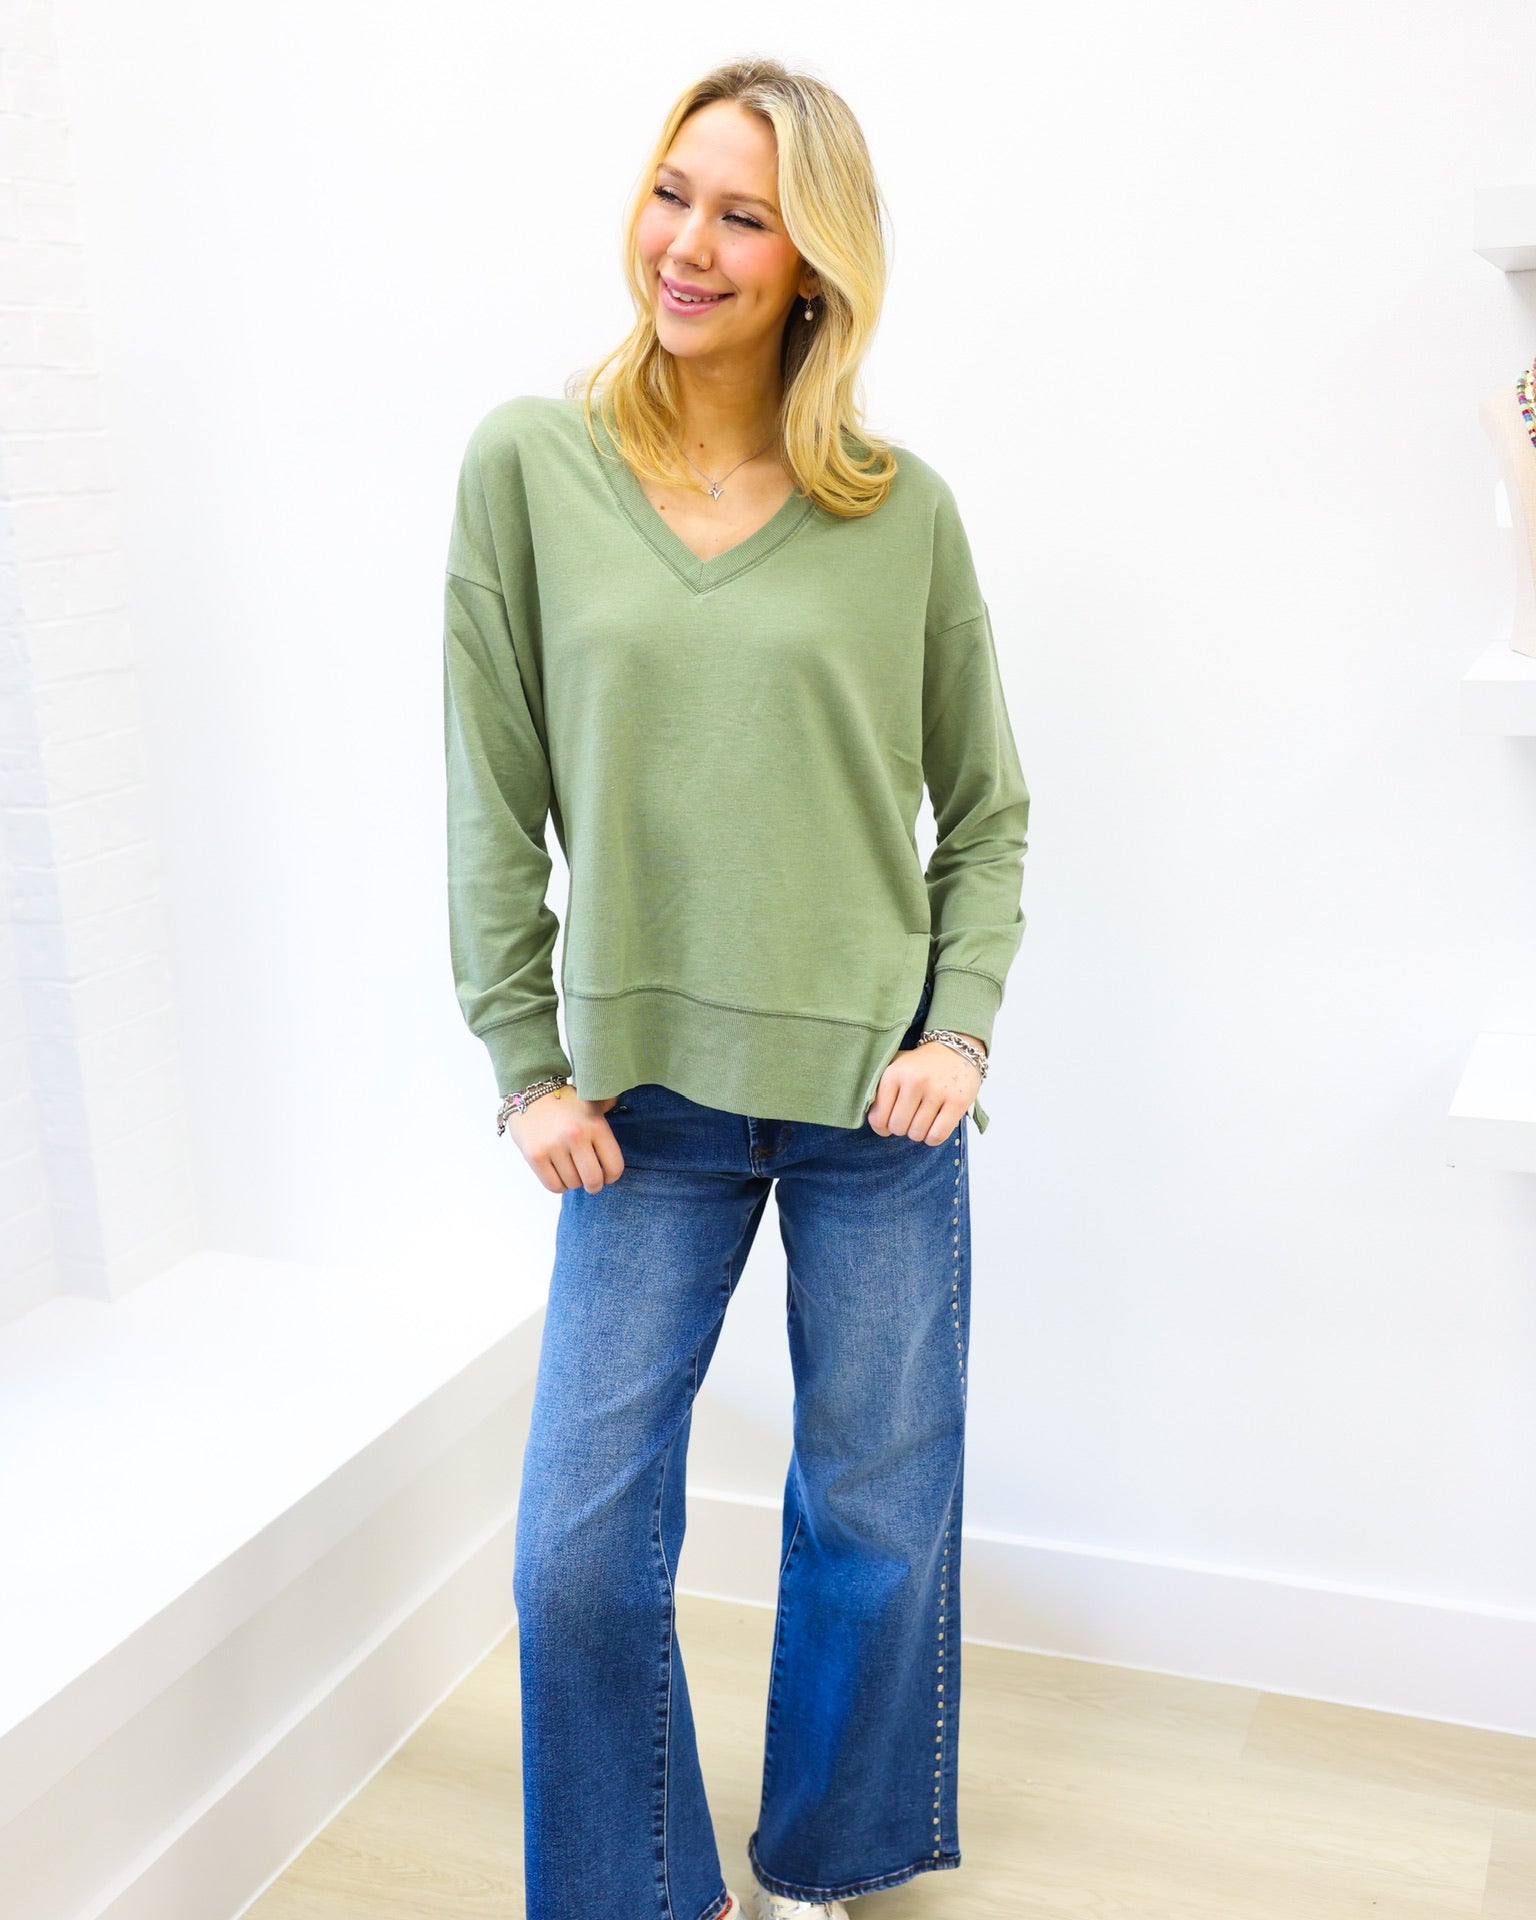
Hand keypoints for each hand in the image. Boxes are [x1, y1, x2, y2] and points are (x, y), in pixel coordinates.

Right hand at [504, 1084, 626, 1192]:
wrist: (529, 1091)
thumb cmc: (565, 1101)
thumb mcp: (593, 1101)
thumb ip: (610, 1108)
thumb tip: (626, 1108)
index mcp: (595, 1125)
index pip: (614, 1166)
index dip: (612, 1176)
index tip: (606, 1174)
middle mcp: (576, 1136)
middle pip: (593, 1180)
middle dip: (594, 1185)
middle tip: (590, 1180)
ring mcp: (554, 1147)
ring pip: (572, 1184)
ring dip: (574, 1181)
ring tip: (571, 1168)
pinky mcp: (535, 1156)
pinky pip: (553, 1186)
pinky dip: (558, 1184)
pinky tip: (558, 1172)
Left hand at [866, 1033, 984, 1143]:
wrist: (956, 1049)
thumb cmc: (922, 1065)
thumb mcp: (895, 1068)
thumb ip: (879, 1091)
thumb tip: (875, 1121)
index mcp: (893, 1074)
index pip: (878, 1119)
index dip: (882, 1128)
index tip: (889, 1123)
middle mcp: (913, 1082)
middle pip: (897, 1128)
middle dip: (902, 1128)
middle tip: (910, 1118)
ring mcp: (936, 1091)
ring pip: (917, 1134)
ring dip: (919, 1133)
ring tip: (924, 1119)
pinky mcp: (957, 1102)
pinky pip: (937, 1136)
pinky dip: (933, 1138)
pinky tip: (935, 1127)